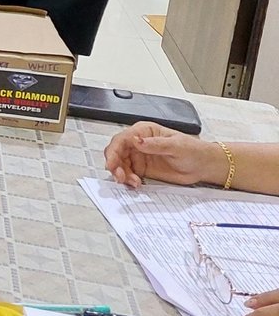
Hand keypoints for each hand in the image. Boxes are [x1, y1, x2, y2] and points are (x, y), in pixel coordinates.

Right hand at [103, 121, 223, 188]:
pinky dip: (128, 180)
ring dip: (122, 174)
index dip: (114, 151)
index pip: (122, 139)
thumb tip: (137, 140)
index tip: (111, 164)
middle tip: (120, 177)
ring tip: (132, 182)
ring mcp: (139, 156)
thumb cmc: (194, 151)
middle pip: (117, 152)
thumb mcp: (176, 146)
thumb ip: (155, 144)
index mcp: (144, 131)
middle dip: (115, 165)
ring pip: (120, 164)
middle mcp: (138, 143)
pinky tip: (135, 184)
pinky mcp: (142, 169)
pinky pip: (128, 174)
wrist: (204, 166)